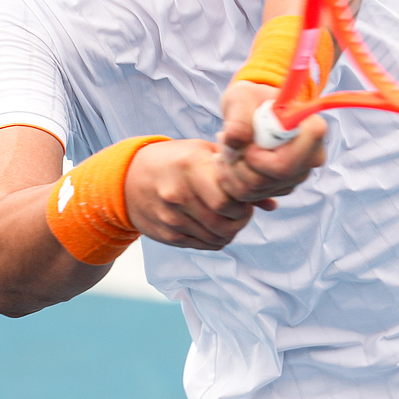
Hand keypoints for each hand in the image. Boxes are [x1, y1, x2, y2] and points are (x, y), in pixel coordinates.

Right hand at [123, 139, 261, 250]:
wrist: (127, 179)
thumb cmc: (175, 161)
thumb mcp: (203, 153)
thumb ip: (236, 172)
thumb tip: (271, 203)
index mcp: (189, 166)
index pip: (227, 199)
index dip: (243, 203)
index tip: (244, 197)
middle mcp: (177, 194)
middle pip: (223, 222)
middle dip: (240, 220)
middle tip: (241, 211)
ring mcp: (170, 217)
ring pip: (217, 238)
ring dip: (230, 231)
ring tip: (228, 218)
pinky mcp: (166, 235)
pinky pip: (203, 245)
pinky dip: (216, 239)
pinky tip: (212, 225)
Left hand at [218, 79, 328, 202]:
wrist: (252, 110)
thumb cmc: (251, 99)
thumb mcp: (241, 97)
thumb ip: (238, 118)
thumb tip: (234, 141)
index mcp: (310, 130)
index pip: (286, 162)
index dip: (258, 158)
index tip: (247, 142)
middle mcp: (310, 157)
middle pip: (269, 180)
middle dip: (239, 165)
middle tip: (226, 144)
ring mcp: (296, 175)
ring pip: (256, 190)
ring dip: (231, 171)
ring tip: (225, 148)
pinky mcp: (281, 187)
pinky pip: (250, 196)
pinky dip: (231, 180)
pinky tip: (230, 160)